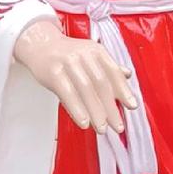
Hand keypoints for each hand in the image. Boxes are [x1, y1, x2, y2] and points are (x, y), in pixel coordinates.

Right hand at [13, 18, 137, 132]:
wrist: (40, 44)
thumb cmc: (68, 54)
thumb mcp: (91, 55)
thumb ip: (108, 67)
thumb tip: (128, 75)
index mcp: (97, 51)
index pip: (114, 72)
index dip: (124, 90)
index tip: (132, 106)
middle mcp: (84, 55)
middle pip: (101, 84)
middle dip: (111, 107)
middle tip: (117, 126)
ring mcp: (68, 63)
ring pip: (86, 90)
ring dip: (95, 112)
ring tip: (102, 128)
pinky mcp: (53, 72)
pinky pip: (68, 93)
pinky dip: (77, 109)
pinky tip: (83, 122)